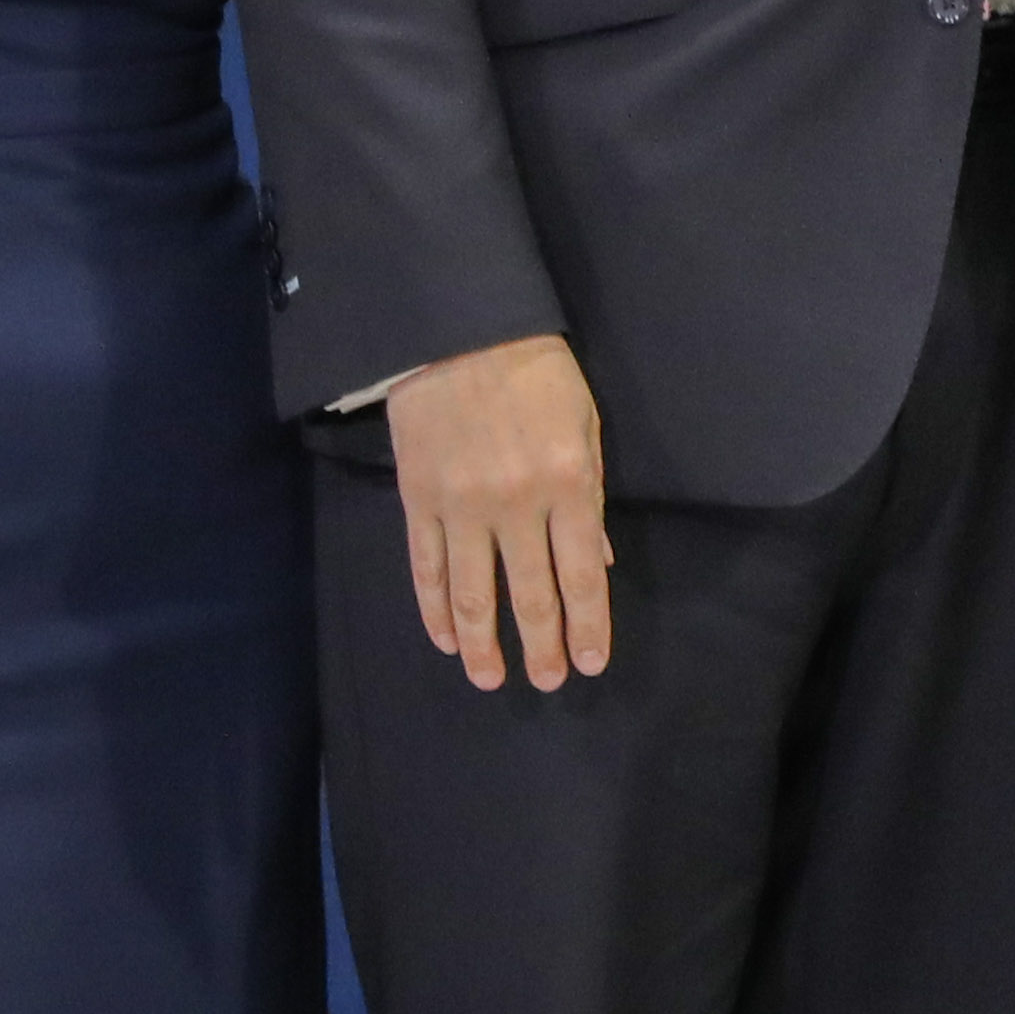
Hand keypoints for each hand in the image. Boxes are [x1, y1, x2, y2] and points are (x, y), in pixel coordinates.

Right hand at [387, 331, 611, 692]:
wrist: (460, 331)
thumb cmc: (538, 374)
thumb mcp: (587, 425)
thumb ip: (591, 497)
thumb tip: (598, 563)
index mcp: (569, 484)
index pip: (583, 575)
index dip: (588, 625)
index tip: (591, 663)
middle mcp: (517, 504)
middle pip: (531, 594)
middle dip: (542, 646)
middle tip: (548, 682)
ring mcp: (461, 506)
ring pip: (472, 593)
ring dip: (484, 643)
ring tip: (492, 679)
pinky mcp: (417, 500)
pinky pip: (426, 567)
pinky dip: (434, 609)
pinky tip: (446, 639)